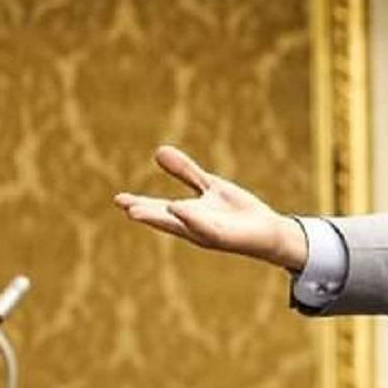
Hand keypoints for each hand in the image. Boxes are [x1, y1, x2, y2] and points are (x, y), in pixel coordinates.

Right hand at [114, 146, 306, 268]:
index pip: (159, 209)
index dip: (140, 204)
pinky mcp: (226, 237)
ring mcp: (209, 233)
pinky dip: (191, 219)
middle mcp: (194, 227)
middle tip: (124, 207)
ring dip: (160, 218)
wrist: (268, 231)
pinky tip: (177, 208)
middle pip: (165, 220)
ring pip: (182, 226)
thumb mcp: (209, 186)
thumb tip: (158, 150)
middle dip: (145, 214)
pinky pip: (206, 228)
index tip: (119, 199)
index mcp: (188, 216)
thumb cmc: (236, 211)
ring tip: (136, 212)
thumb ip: (186, 172)